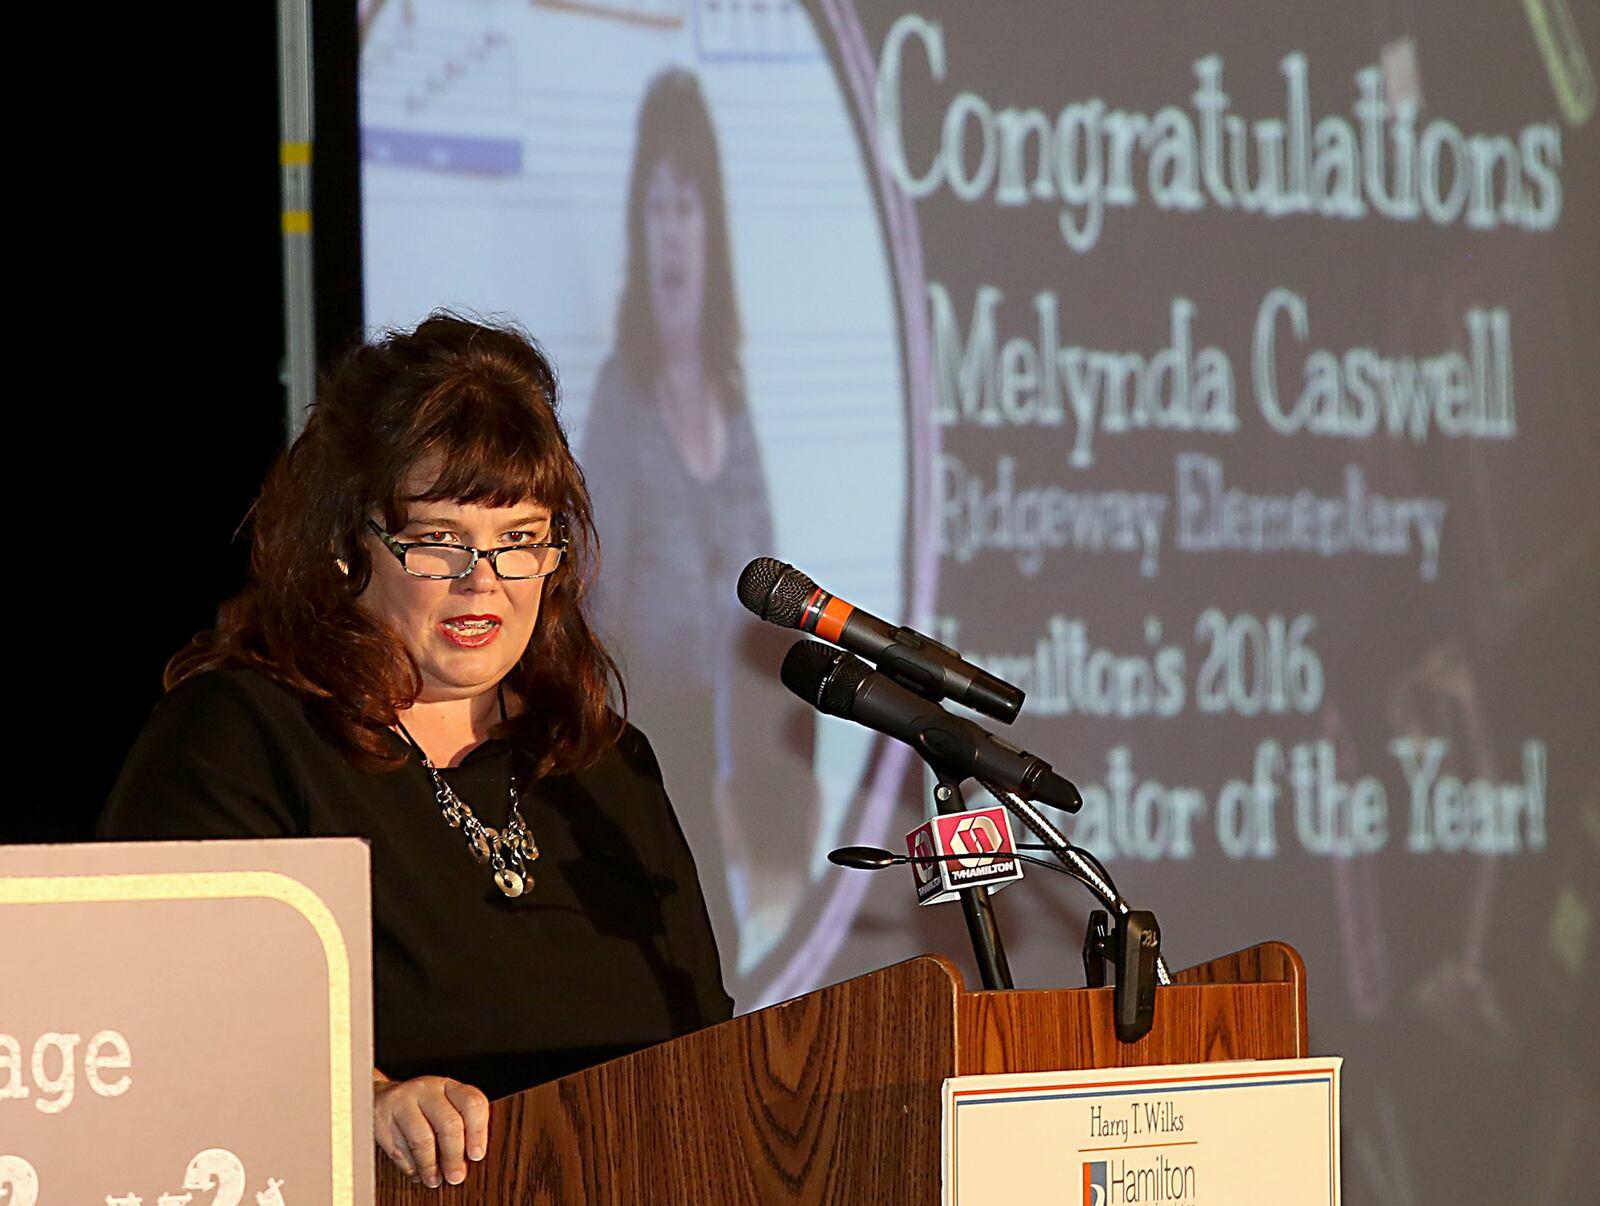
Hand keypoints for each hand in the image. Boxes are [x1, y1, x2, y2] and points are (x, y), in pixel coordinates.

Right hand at [373, 1071, 489, 1186]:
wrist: (380, 1097)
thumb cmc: (421, 1107)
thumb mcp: (444, 1106)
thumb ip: (460, 1125)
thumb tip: (469, 1160)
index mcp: (448, 1086)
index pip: (472, 1102)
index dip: (477, 1132)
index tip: (477, 1155)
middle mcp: (426, 1090)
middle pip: (448, 1123)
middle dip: (454, 1155)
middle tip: (456, 1175)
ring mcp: (402, 1103)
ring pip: (422, 1140)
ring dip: (430, 1166)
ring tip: (434, 1179)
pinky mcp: (381, 1120)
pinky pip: (399, 1150)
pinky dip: (411, 1167)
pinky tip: (417, 1173)